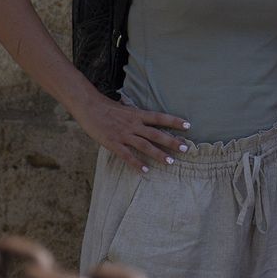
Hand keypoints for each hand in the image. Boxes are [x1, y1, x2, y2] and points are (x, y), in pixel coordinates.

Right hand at [72, 96, 189, 172]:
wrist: (88, 106)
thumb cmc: (107, 107)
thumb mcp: (126, 108)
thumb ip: (138, 116)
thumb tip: (150, 120)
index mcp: (137, 114)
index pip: (160, 117)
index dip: (174, 121)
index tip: (188, 125)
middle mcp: (133, 125)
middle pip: (156, 134)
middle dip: (172, 141)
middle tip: (186, 148)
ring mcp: (124, 134)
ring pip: (145, 146)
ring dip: (158, 154)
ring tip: (171, 162)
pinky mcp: (113, 143)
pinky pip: (127, 155)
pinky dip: (136, 163)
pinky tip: (145, 171)